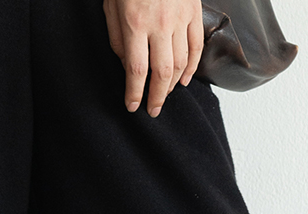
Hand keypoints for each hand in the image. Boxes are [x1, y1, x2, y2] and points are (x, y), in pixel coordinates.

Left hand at [103, 0, 204, 116]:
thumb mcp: (111, 8)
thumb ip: (118, 39)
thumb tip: (126, 67)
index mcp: (136, 24)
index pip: (136, 70)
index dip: (134, 93)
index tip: (132, 106)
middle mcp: (160, 24)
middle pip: (162, 72)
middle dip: (156, 96)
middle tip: (152, 110)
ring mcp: (180, 18)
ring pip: (181, 62)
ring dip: (173, 85)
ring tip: (165, 96)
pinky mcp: (194, 12)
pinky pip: (196, 46)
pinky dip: (192, 67)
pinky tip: (184, 79)